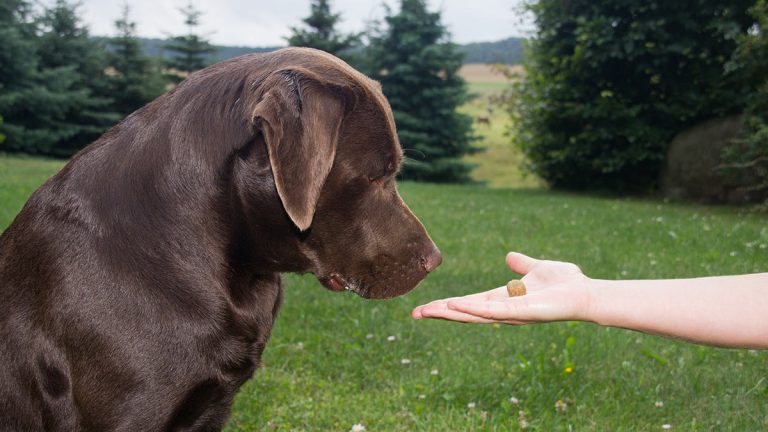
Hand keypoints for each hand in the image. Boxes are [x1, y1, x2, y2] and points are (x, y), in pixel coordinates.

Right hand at [411, 252, 592, 323]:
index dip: (449, 304)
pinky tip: (455, 306)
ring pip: (474, 315)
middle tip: (416, 314)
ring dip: (450, 313)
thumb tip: (509, 256)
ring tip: (428, 311)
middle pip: (466, 313)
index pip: (470, 303)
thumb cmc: (566, 283)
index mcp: (504, 298)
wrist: (586, 292)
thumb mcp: (537, 267)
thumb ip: (521, 263)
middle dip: (441, 313)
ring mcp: (511, 314)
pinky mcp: (521, 314)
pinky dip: (473, 309)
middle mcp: (504, 310)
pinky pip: (493, 311)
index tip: (427, 307)